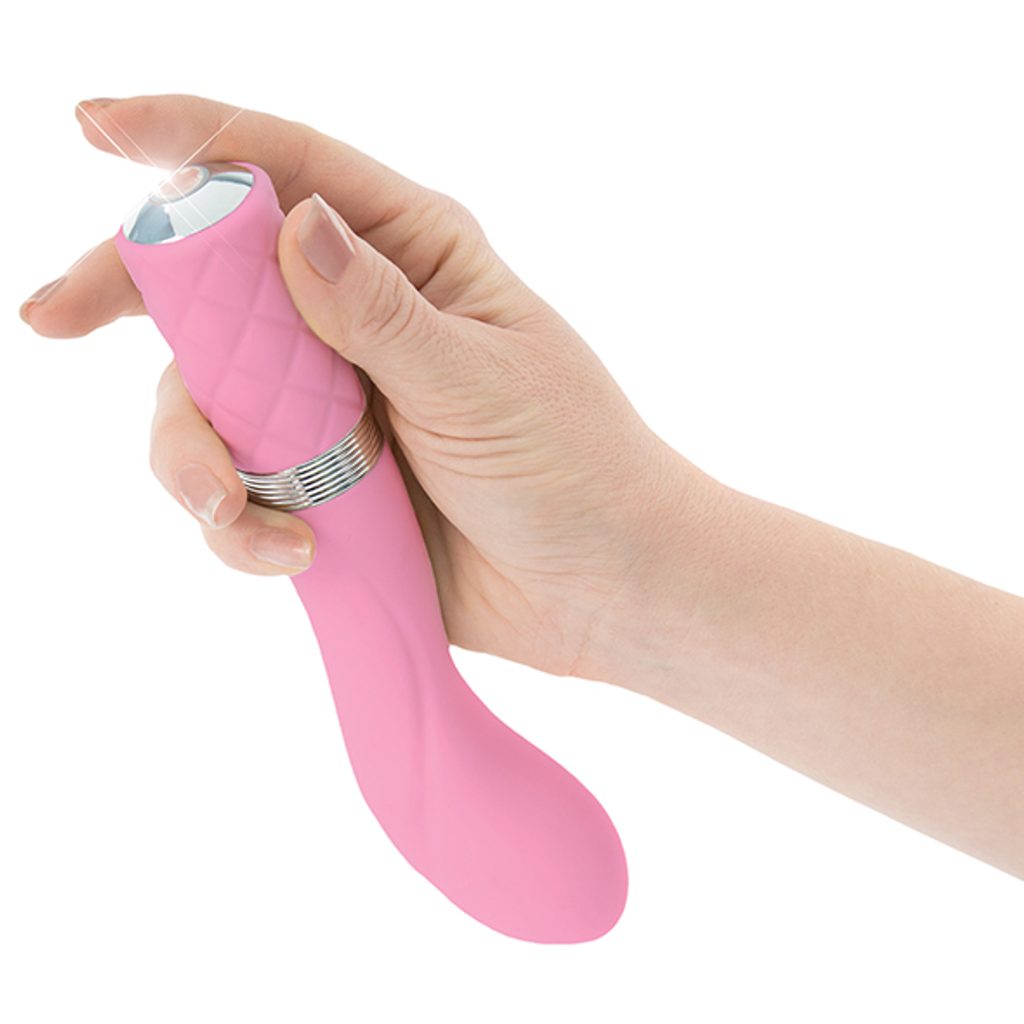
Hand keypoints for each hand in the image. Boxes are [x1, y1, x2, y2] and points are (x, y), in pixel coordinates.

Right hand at [21, 94, 716, 682]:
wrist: (592, 588)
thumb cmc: (570, 467)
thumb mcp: (480, 378)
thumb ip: (378, 311)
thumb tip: (293, 223)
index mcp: (409, 255)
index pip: (285, 168)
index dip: (185, 138)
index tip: (89, 124)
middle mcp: (354, 318)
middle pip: (210, 281)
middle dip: (126, 295)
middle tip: (48, 319)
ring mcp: (330, 405)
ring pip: (206, 400)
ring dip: (198, 459)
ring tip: (247, 516)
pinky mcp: (318, 483)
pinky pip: (236, 487)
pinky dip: (241, 524)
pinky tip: (294, 552)